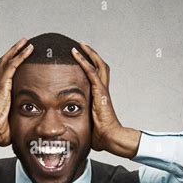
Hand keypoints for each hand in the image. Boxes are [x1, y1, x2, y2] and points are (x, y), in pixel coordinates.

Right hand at [0, 38, 33, 145]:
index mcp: (2, 92)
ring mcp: (1, 84)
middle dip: (14, 51)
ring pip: (8, 60)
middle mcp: (0, 85)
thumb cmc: (2, 129)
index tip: (22, 55)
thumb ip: (20, 117)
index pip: (7, 72)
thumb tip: (30, 124)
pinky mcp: (3, 85)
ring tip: (26, 41)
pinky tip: (28, 49)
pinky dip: (20, 56)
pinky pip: (12, 66)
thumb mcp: (14, 120)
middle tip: (24, 42)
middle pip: (5, 62)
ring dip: (17, 49)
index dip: (13, 61)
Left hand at [71, 42, 140, 158]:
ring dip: (88, 53)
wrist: (110, 138)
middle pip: (101, 66)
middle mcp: (103, 90)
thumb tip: (71, 130)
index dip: (91, 66)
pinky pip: (91, 72)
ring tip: (79, 44)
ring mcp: (102, 90)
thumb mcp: (89, 125)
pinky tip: (76, 54)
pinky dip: (84, 61)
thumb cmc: (101, 135)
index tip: (82, 58)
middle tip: (81, 45)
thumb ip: (82, 122)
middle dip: (91, 54)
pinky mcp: (100, 92)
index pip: (97, 76)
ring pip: (98, 65)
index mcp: (101, 97)